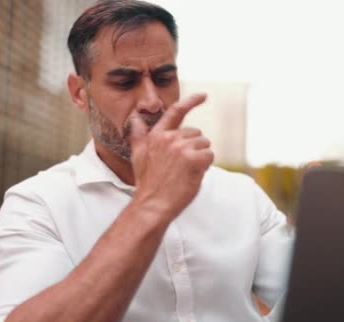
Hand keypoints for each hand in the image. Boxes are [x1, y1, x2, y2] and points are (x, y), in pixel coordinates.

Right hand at [130, 93, 212, 219]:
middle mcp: (169, 138)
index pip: (175, 113)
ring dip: (200, 158)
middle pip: (196, 134)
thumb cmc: (148, 183)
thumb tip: (134, 119)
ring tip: (186, 172)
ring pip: (204, 145)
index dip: (191, 101)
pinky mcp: (193, 159)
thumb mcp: (138, 156)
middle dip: (194, 148)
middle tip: (181, 167)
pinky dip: (206, 166)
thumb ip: (138, 136)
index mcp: (157, 135)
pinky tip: (193, 175)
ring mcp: (181, 148)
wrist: (152, 204)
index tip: (203, 95)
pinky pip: (209, 156)